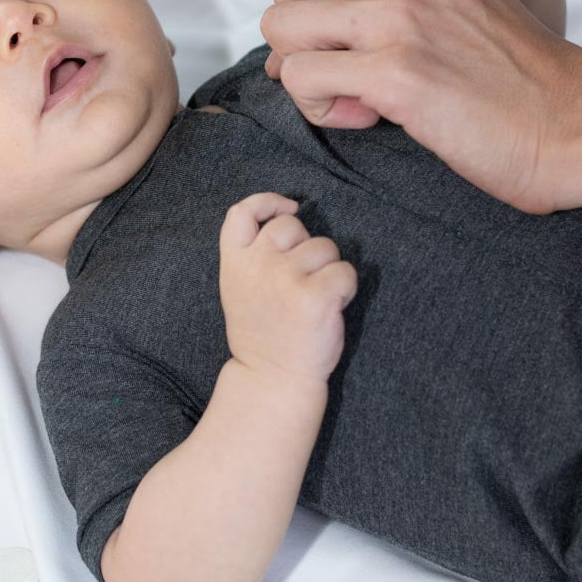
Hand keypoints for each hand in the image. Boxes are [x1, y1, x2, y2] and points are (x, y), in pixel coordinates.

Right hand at [218, 192, 357, 396]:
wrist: (271, 379)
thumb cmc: (263, 333)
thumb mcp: (239, 289)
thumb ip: (252, 255)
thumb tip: (287, 217)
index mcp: (234, 263)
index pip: (242, 212)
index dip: (267, 201)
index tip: (287, 208)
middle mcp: (258, 265)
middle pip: (292, 226)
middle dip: (304, 245)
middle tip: (300, 280)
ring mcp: (286, 279)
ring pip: (325, 247)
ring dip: (327, 269)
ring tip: (314, 299)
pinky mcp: (316, 296)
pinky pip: (346, 271)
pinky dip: (346, 288)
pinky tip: (331, 308)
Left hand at [260, 0, 581, 213]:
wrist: (568, 123)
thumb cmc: (506, 79)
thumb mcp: (447, 7)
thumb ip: (384, 3)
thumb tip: (293, 46)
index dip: (323, 24)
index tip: (364, 54)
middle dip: (298, 45)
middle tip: (341, 77)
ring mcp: (398, 17)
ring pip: (282, 30)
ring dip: (305, 79)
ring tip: (354, 100)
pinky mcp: (395, 71)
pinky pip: (301, 78)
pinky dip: (321, 109)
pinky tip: (367, 117)